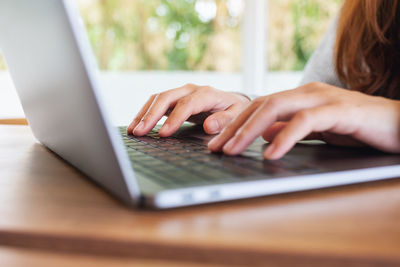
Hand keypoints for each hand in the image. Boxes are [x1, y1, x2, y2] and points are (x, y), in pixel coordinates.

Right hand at [127, 83, 249, 136]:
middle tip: (139, 132)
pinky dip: (145, 113)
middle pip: (166, 98)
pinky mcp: (174, 98)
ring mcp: (181, 92)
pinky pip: (156, 103)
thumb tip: (209, 126)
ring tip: (133, 131)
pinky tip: (137, 125)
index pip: (187, 104)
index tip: (164, 134)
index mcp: (207, 93)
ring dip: (143, 114)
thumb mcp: (236, 115)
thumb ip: (225, 120)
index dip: (174, 119)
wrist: (232, 101)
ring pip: (157, 98)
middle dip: (151, 115)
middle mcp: (191, 89)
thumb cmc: (235, 109)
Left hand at [208, 82, 399, 159]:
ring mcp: (322, 99)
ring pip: (277, 108)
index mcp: (299, 97)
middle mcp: (306, 93)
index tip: (217, 143)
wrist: (397, 124)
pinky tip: (271, 154)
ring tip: (233, 150)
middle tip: (216, 148)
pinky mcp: (339, 110)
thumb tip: (262, 134)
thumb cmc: (356, 127)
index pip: (258, 107)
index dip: (235, 124)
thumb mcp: (315, 130)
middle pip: (260, 105)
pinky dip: (285, 136)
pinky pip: (306, 121)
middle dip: (235, 127)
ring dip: (250, 130)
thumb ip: (289, 128)